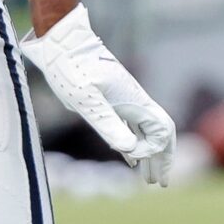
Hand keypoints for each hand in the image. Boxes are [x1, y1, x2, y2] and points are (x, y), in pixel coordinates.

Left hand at [18, 5, 175, 184]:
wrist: (60, 40)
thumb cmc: (70, 67)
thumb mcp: (86, 99)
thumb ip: (108, 124)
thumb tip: (131, 152)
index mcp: (134, 101)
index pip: (161, 132)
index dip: (153, 150)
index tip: (133, 159)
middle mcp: (135, 100)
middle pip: (161, 132)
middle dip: (162, 158)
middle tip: (160, 184)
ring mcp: (125, 98)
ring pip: (146, 130)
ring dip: (149, 154)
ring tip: (147, 178)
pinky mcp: (112, 97)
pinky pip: (131, 125)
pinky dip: (134, 142)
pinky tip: (129, 157)